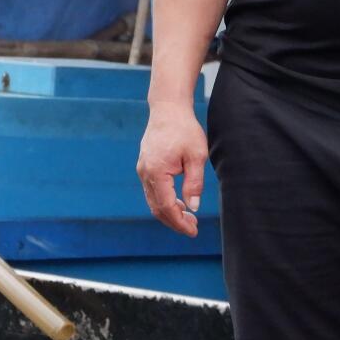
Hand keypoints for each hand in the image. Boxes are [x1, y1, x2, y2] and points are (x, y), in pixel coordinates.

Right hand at [137, 101, 206, 236]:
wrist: (168, 109)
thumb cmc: (185, 129)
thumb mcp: (197, 156)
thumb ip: (194, 183)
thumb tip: (193, 207)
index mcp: (157, 172)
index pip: (167, 207)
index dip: (180, 222)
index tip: (193, 231)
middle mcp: (145, 173)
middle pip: (157, 208)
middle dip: (174, 221)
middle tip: (193, 227)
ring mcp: (142, 170)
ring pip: (153, 201)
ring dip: (169, 212)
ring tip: (189, 217)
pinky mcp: (144, 166)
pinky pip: (152, 191)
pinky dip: (164, 201)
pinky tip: (179, 202)